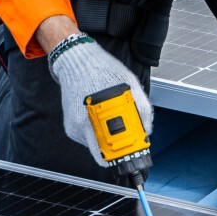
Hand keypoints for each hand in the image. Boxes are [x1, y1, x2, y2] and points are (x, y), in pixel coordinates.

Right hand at [48, 36, 152, 167]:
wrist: (76, 61)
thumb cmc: (102, 69)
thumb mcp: (130, 85)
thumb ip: (141, 108)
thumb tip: (147, 129)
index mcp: (96, 115)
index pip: (109, 149)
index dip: (123, 154)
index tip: (132, 154)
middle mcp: (81, 124)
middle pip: (102, 153)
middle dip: (116, 148)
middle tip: (126, 140)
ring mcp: (74, 126)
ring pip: (95, 145)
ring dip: (106, 138)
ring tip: (111, 119)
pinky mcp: (70, 126)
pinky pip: (87, 137)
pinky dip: (97, 131)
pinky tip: (100, 116)